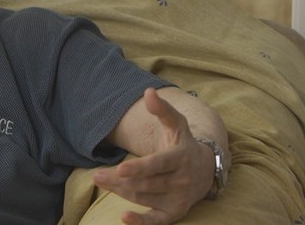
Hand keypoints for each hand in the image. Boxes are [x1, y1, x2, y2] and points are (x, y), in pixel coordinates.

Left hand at [93, 88, 214, 223]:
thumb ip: (162, 109)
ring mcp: (178, 198)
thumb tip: (148, 92)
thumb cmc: (183, 144)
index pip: (158, 164)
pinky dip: (141, 222)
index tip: (121, 169)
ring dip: (120, 192)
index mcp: (180, 158)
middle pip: (145, 183)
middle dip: (119, 180)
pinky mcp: (175, 213)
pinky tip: (124, 218)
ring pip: (144, 197)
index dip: (139, 168)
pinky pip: (157, 221)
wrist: (207, 170)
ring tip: (101, 181)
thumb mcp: (177, 124)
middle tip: (97, 176)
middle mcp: (181, 180)